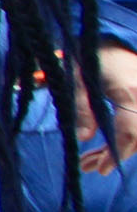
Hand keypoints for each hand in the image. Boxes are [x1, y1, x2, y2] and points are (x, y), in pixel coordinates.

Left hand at [72, 44, 136, 171]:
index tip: (102, 169)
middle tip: (88, 167)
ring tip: (88, 162)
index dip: (116, 153)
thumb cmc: (94, 58)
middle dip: (113, 156)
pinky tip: (102, 151)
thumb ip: (82, 109)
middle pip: (136, 138)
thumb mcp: (81, 81)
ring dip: (116, 151)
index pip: (129, 132)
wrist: (116, 42)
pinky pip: (136, 128)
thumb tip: (82, 138)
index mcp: (129, 93)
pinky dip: (123, 140)